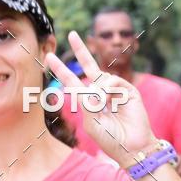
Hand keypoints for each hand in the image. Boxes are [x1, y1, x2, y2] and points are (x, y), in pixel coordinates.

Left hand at [46, 32, 156, 168]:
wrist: (131, 146)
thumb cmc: (110, 139)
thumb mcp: (91, 122)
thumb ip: (87, 103)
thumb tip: (94, 85)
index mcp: (89, 101)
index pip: (73, 82)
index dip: (62, 70)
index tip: (49, 58)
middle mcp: (101, 92)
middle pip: (89, 66)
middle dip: (80, 50)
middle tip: (71, 33)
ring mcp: (115, 90)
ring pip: (101, 78)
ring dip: (99, 94)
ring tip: (106, 109)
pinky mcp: (129, 90)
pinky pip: (113, 82)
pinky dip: (110, 91)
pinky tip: (113, 102)